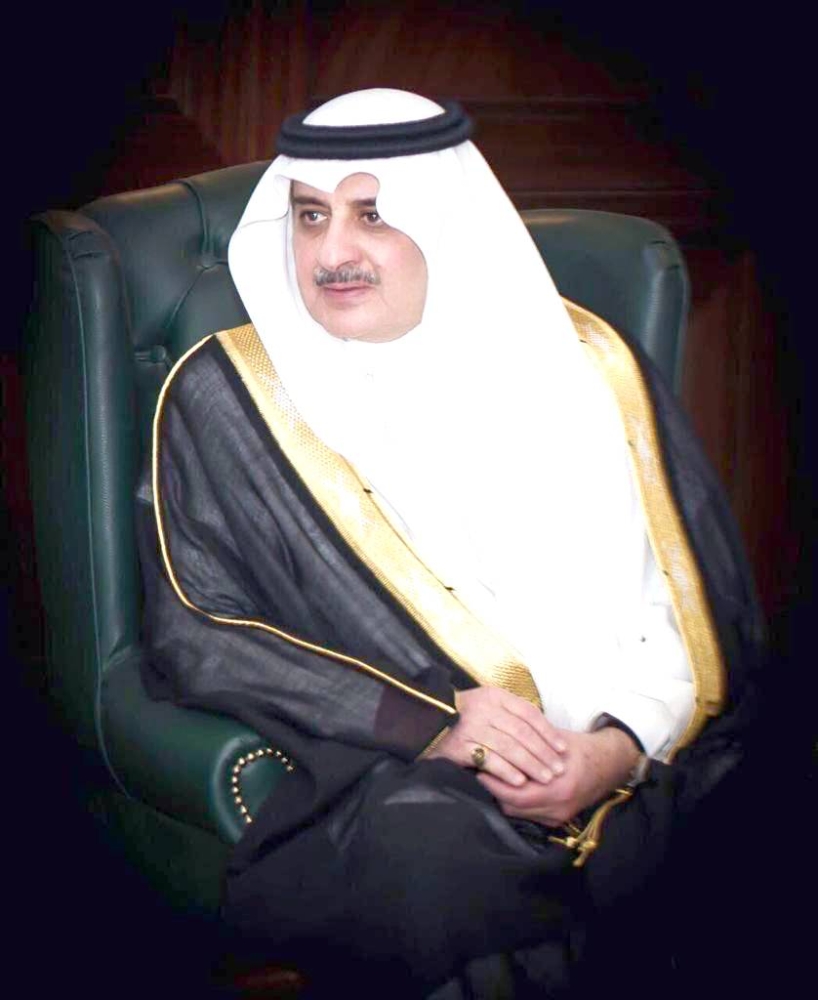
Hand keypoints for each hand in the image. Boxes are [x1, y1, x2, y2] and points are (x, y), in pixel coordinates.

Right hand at [424, 686, 567, 786]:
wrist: (422, 721)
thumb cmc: (462, 716)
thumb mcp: (486, 705)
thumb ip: (510, 714)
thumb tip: (543, 734)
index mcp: (494, 696)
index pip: (528, 713)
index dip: (548, 732)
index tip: (562, 749)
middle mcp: (484, 708)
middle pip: (522, 732)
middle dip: (543, 753)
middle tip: (558, 769)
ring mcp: (471, 727)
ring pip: (509, 747)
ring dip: (531, 764)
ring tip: (545, 778)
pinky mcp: (460, 745)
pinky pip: (489, 760)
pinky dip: (506, 771)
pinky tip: (519, 782)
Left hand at [476, 726, 640, 825]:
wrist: (610, 764)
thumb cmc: (580, 748)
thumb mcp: (555, 741)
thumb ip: (530, 742)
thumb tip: (499, 735)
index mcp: (559, 787)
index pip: (515, 793)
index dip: (494, 782)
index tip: (479, 767)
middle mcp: (559, 807)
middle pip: (513, 807)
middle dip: (494, 791)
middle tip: (480, 773)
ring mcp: (559, 817)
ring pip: (518, 813)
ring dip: (503, 798)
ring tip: (490, 779)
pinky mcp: (558, 821)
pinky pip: (529, 815)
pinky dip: (516, 803)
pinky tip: (507, 788)